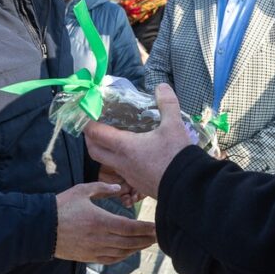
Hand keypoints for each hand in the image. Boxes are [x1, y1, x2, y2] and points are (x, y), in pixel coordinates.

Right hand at [54, 182, 155, 262]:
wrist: (40, 228)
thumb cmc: (61, 206)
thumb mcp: (81, 191)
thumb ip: (102, 188)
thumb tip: (118, 188)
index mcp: (100, 220)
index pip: (130, 227)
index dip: (146, 228)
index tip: (158, 227)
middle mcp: (100, 238)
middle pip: (130, 242)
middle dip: (146, 239)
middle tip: (160, 235)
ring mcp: (94, 249)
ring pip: (122, 252)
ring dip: (137, 248)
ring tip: (148, 243)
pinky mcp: (88, 257)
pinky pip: (110, 259)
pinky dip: (123, 256)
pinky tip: (129, 252)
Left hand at [84, 83, 191, 198]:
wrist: (187, 187)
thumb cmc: (177, 156)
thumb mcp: (174, 126)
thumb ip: (167, 104)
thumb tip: (162, 86)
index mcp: (125, 146)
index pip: (96, 133)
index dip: (87, 122)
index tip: (86, 113)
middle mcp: (121, 162)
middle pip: (94, 151)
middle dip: (90, 138)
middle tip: (94, 127)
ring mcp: (128, 176)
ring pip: (106, 163)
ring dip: (104, 151)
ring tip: (113, 140)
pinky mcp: (137, 185)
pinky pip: (120, 172)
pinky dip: (118, 162)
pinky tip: (131, 156)